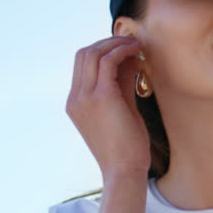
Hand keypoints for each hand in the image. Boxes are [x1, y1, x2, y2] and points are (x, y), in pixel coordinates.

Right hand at [66, 36, 151, 177]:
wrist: (124, 170)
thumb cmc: (127, 147)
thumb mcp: (122, 109)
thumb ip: (123, 84)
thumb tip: (131, 59)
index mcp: (75, 103)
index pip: (82, 64)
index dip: (102, 50)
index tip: (123, 48)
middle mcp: (75, 98)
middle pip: (83, 53)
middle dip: (107, 42)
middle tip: (130, 42)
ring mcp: (85, 97)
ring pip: (94, 53)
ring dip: (116, 43)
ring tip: (136, 44)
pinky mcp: (102, 97)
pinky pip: (109, 62)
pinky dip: (122, 51)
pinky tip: (137, 52)